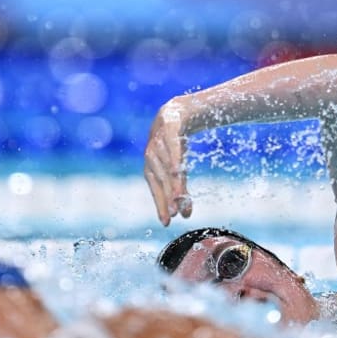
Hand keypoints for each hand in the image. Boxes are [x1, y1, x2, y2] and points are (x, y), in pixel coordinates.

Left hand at [144, 100, 193, 225]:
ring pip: (164, 164)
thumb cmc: (174, 146)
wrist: (176, 115)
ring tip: (178, 196)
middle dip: (166, 197)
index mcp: (151, 167)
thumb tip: (186, 215)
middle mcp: (150, 156)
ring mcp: (158, 141)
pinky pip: (170, 145)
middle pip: (159, 179)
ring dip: (171, 181)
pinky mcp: (168, 128)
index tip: (167, 223)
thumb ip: (180, 189)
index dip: (160, 205)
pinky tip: (177, 170)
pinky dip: (172, 158)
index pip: (155, 189)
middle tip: (175, 213)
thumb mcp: (179, 168)